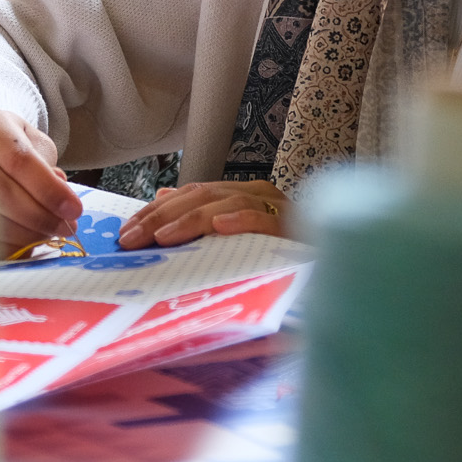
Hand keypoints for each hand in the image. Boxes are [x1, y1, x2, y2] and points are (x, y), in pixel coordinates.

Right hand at [0, 107, 83, 254]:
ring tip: (49, 235)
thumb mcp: (36, 145)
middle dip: (38, 216)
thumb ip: (48, 169)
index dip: (48, 190)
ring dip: (25, 235)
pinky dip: (6, 247)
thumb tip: (59, 197)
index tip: (74, 210)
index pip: (18, 160)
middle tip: (66, 229)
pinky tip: (26, 244)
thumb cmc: (14, 147)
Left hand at [116, 180, 289, 248]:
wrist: (336, 266)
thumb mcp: (237, 237)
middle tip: (132, 239)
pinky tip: (219, 228)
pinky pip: (266, 221)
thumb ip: (203, 215)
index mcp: (240, 196)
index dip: (154, 213)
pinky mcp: (296, 228)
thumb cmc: (284, 256)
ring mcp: (278, 208)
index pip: (188, 196)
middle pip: (201, 196)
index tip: (125, 234)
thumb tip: (164, 197)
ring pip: (226, 204)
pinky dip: (241, 221)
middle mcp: (257, 195)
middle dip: (161, 217)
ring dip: (191, 220)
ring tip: (162, 237)